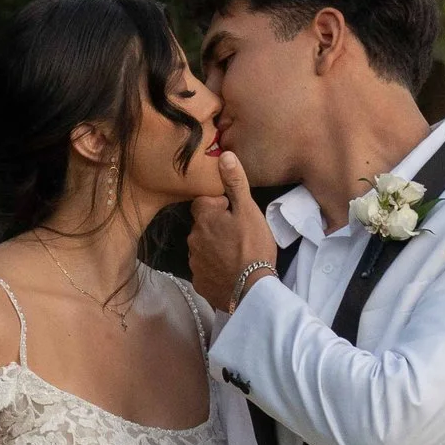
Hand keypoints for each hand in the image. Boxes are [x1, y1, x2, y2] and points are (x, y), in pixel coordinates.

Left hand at [188, 148, 279, 312]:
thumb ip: (235, 182)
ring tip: (236, 255)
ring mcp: (194, 263)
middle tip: (239, 235)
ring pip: (203, 248)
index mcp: (203, 218)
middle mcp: (192, 238)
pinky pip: (205, 270)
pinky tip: (230, 272)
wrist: (251, 290)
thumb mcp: (249, 210)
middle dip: (216, 227)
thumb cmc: (252, 246)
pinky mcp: (198, 283)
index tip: (235, 214)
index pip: (203, 202)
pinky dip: (214, 269)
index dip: (219, 206)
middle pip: (202, 226)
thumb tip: (224, 155)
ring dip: (214, 248)